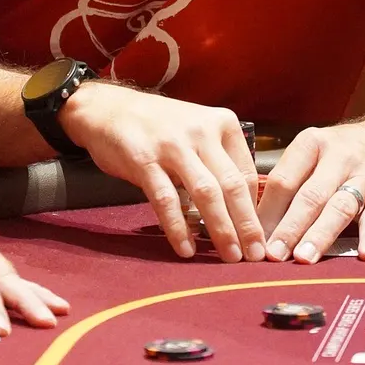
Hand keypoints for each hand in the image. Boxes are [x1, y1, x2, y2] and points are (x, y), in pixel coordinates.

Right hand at [61, 84, 262, 261]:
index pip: (247, 173)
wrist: (107, 108)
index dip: (255, 209)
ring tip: (229, 256)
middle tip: (254, 255)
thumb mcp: (197, 129)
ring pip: (206, 194)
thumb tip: (241, 208)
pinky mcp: (144, 160)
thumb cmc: (158, 125)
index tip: (257, 236)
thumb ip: (218, 160)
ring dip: (221, 229)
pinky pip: (167, 200)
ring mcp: (173, 145)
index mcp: (222, 123)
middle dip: (247, 225)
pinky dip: (179, 228)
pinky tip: (186, 248)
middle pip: (233, 185)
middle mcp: (202, 131)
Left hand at [258, 123, 364, 263]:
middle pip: (310, 196)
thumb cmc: (341, 152)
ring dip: (320, 235)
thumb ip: (288, 180)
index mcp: (312, 143)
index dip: (267, 211)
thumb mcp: (312, 151)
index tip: (254, 238)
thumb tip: (257, 222)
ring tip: (304, 258)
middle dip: (289, 228)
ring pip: (340, 208)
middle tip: (273, 254)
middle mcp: (339, 157)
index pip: (284, 179)